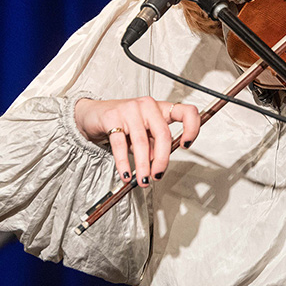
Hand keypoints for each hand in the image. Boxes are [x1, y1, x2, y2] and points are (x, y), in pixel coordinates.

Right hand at [74, 97, 199, 186]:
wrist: (93, 114)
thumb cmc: (122, 123)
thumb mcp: (143, 133)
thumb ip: (153, 145)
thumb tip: (158, 164)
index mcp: (160, 108)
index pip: (186, 112)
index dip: (192, 128)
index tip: (187, 145)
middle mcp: (147, 105)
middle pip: (163, 134)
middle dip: (162, 159)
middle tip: (158, 175)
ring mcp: (130, 109)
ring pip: (142, 142)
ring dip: (143, 165)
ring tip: (143, 180)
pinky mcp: (112, 117)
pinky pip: (120, 144)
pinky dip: (123, 162)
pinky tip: (125, 173)